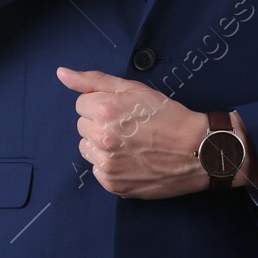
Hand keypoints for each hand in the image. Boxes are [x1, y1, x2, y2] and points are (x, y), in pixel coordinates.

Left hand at [58, 67, 208, 199]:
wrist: (197, 151)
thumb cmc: (168, 116)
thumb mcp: (134, 89)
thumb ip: (94, 81)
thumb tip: (61, 73)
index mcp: (105, 110)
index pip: (81, 105)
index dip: (102, 104)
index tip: (122, 110)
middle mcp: (102, 138)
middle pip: (82, 126)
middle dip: (99, 123)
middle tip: (128, 126)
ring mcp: (107, 164)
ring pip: (87, 148)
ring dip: (101, 144)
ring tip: (129, 142)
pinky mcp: (113, 185)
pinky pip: (97, 170)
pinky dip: (109, 164)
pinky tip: (131, 159)